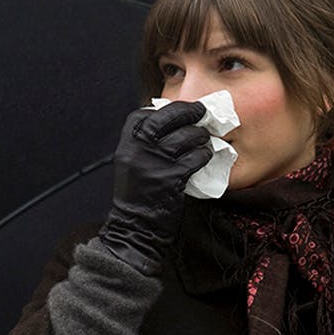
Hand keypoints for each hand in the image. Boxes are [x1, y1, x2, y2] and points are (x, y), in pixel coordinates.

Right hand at [99, 101, 210, 274]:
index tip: (183, 109)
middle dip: (189, 112)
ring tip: (204, 140)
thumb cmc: (138, 193)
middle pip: (168, 118)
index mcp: (127, 142)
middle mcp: (138, 148)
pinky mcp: (171, 178)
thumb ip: (145, 141)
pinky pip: (194, 158)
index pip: (147, 114)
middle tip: (202, 111)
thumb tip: (174, 120)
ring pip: (186, 136)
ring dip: (200, 136)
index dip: (169, 109)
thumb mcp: (132, 161)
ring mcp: (154, 162)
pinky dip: (203, 154)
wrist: (136, 225)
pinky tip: (205, 156)